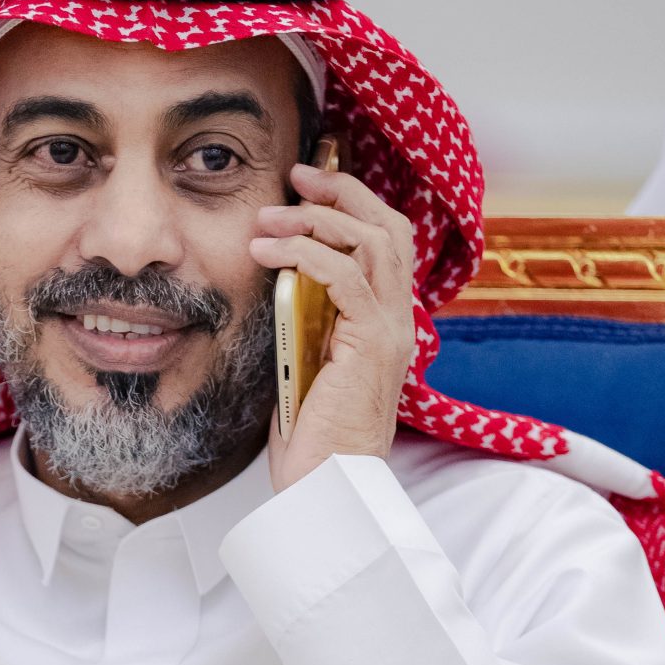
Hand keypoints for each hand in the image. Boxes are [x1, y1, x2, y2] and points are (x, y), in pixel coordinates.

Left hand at [249, 159, 417, 492]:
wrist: (327, 487)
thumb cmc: (312, 439)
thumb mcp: (305, 363)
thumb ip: (303, 320)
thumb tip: (277, 281)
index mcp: (384, 321)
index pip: (385, 241)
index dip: (352, 204)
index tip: (306, 188)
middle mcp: (398, 320)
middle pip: (388, 226)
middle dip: (342, 193)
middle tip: (296, 177)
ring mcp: (390, 330)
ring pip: (371, 241)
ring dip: (316, 220)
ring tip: (268, 219)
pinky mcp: (372, 344)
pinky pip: (345, 276)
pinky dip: (305, 254)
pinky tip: (267, 253)